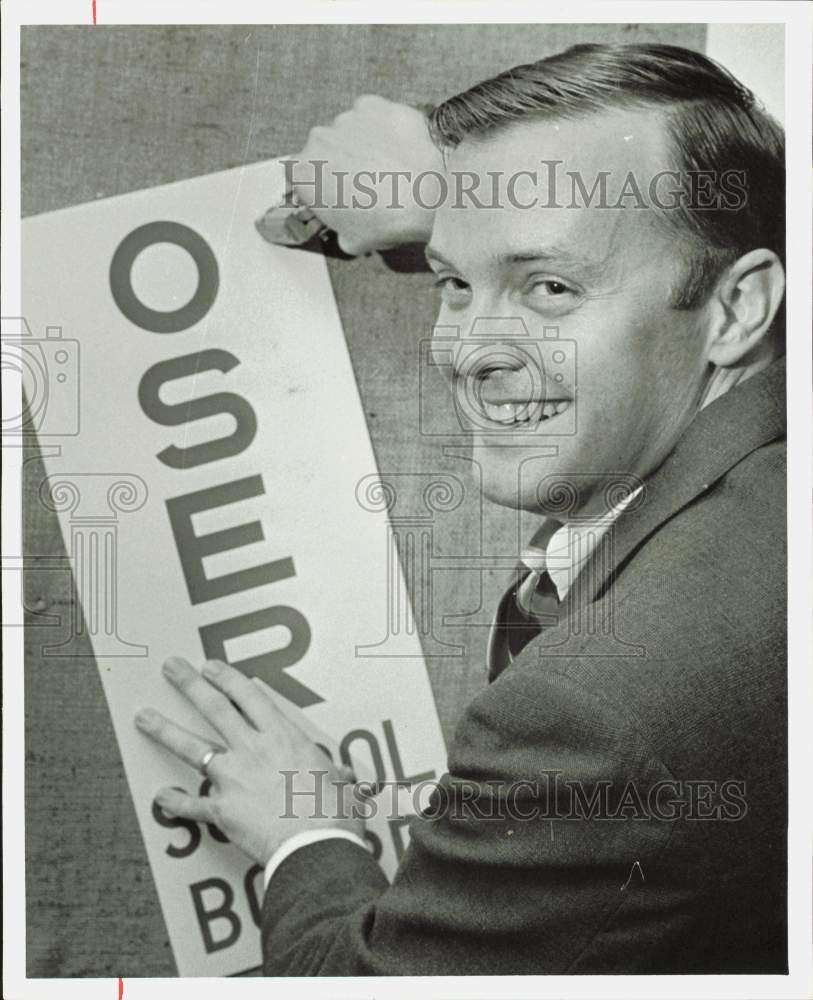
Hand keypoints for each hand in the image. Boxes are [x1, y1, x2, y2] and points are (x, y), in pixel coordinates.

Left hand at [134, 657, 365, 865]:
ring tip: (144, 717)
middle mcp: (253, 750)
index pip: (248, 696)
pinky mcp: (222, 811)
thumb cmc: (334, 814)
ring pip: (193, 748)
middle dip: (190, 686)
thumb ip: (334, 775)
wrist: (315, 847)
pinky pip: (192, 805)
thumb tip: (341, 776)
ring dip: (165, 731)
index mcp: (282, 736)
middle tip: (172, 668)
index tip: (211, 667)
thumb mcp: (339, 783)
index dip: (227, 679)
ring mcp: (233, 778)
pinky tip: (161, 796)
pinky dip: (175, 802)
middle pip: (215, 709)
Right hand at [288, 95, 442, 254]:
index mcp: (304, 174)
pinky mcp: (374, 105)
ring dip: (362, 146)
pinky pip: (373, 116)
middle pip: (324, 150)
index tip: (332, 194)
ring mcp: (346, 118)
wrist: (426, 192)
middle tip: (365, 185)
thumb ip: (339, 228)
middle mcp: (318, 139)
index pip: (301, 177)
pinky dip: (382, 128)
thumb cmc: (387, 219)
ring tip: (388, 167)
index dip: (318, 186)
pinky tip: (397, 148)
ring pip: (350, 132)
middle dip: (340, 165)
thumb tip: (347, 226)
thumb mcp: (352, 242)